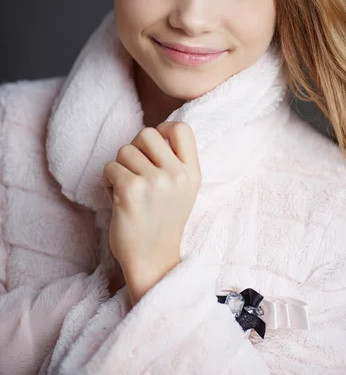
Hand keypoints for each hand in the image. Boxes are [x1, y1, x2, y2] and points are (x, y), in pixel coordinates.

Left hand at [103, 121, 201, 302]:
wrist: (152, 261)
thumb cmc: (163, 221)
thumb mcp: (183, 189)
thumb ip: (175, 161)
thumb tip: (155, 131)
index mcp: (192, 173)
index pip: (182, 129)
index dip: (163, 128)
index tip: (154, 144)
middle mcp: (176, 175)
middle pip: (147, 134)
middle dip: (135, 148)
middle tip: (135, 171)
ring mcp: (154, 182)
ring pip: (125, 150)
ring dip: (120, 168)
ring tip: (128, 190)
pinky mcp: (130, 190)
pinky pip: (110, 167)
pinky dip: (108, 182)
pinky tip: (118, 199)